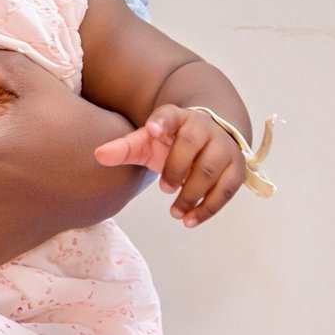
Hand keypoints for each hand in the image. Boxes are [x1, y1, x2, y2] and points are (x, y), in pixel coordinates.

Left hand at [94, 104, 244, 226]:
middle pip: (190, 146)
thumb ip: (124, 148)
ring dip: (191, 194)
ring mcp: (223, 147)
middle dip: (175, 170)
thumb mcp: (146, 142)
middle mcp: (203, 127)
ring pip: (210, 171)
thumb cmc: (171, 143)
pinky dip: (208, 208)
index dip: (161, 121)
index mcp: (178, 117)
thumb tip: (98, 155)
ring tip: (175, 211)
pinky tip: (190, 220)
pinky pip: (226, 190)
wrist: (207, 141)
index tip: (151, 128)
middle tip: (164, 188)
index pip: (169, 114)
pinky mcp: (236, 169)